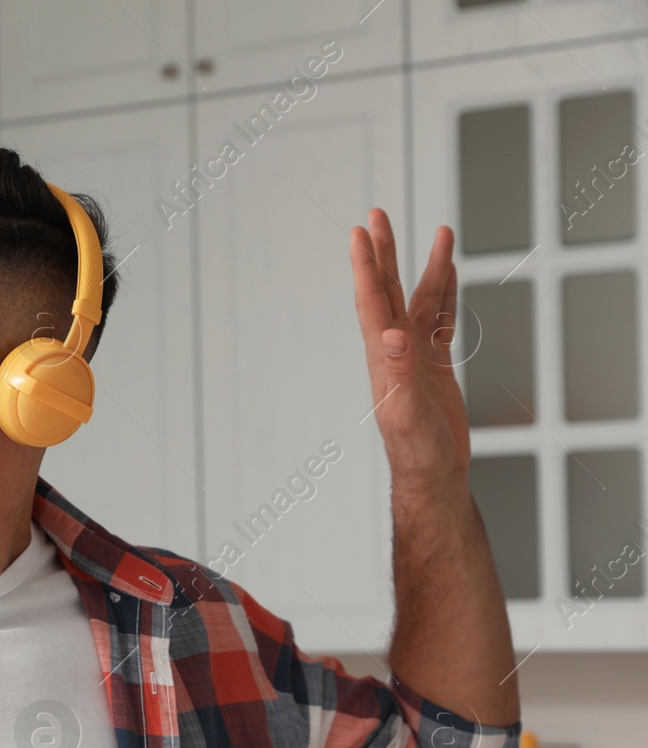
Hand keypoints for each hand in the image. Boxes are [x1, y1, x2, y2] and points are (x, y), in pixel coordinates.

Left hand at [349, 209, 468, 488]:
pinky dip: (446, 294)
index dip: (365, 266)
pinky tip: (449, 274)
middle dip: (384, 252)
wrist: (432, 473)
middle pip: (388, 289)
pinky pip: (441, 320)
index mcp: (382, 355)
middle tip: (378, 215)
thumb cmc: (416, 448)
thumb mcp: (405, 410)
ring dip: (427, 266)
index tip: (359, 232)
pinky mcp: (435, 365)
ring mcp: (415, 355)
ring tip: (440, 231)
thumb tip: (391, 335)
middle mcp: (394, 348)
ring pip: (420, 299)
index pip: (371, 300)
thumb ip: (399, 371)